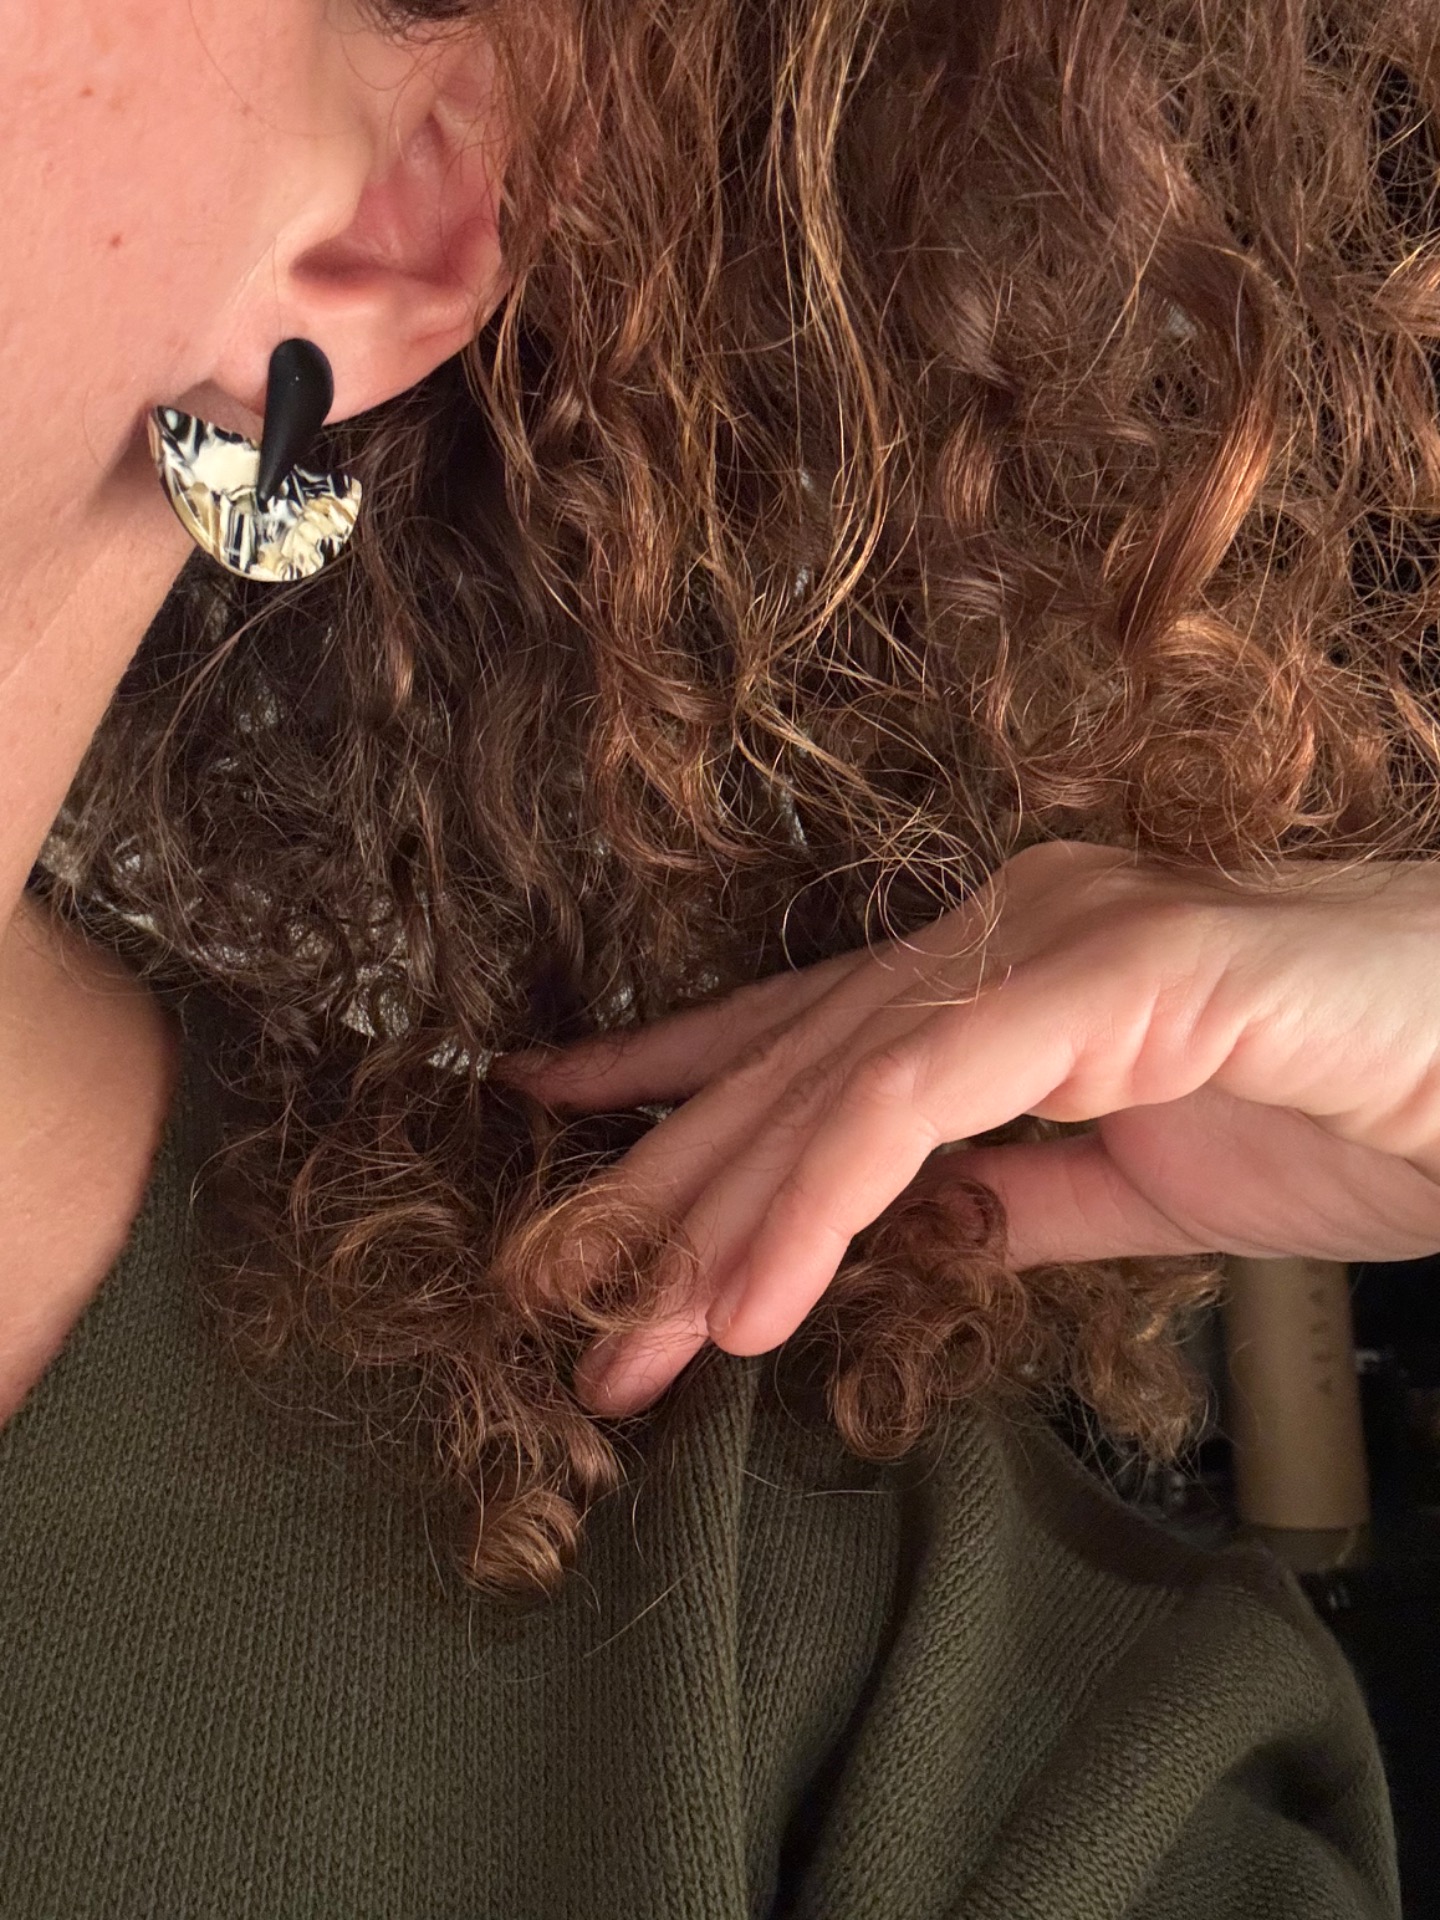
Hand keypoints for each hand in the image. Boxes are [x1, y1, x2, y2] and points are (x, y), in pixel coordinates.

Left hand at [492, 842, 1439, 1416]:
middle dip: (667, 1192)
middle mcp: (1013, 924)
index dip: (671, 1078)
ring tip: (633, 1346)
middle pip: (788, 1060)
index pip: (806, 1027)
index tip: (558, 1126)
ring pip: (829, 1077)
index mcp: (1014, 969)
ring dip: (719, 1220)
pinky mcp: (1109, 971)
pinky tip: (754, 1302)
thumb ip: (1023, 1200)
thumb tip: (918, 1235)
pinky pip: (923, 1095)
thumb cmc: (1372, 1107)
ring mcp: (1057, 934)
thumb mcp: (1147, 1186)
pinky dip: (821, 1198)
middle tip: (563, 1309)